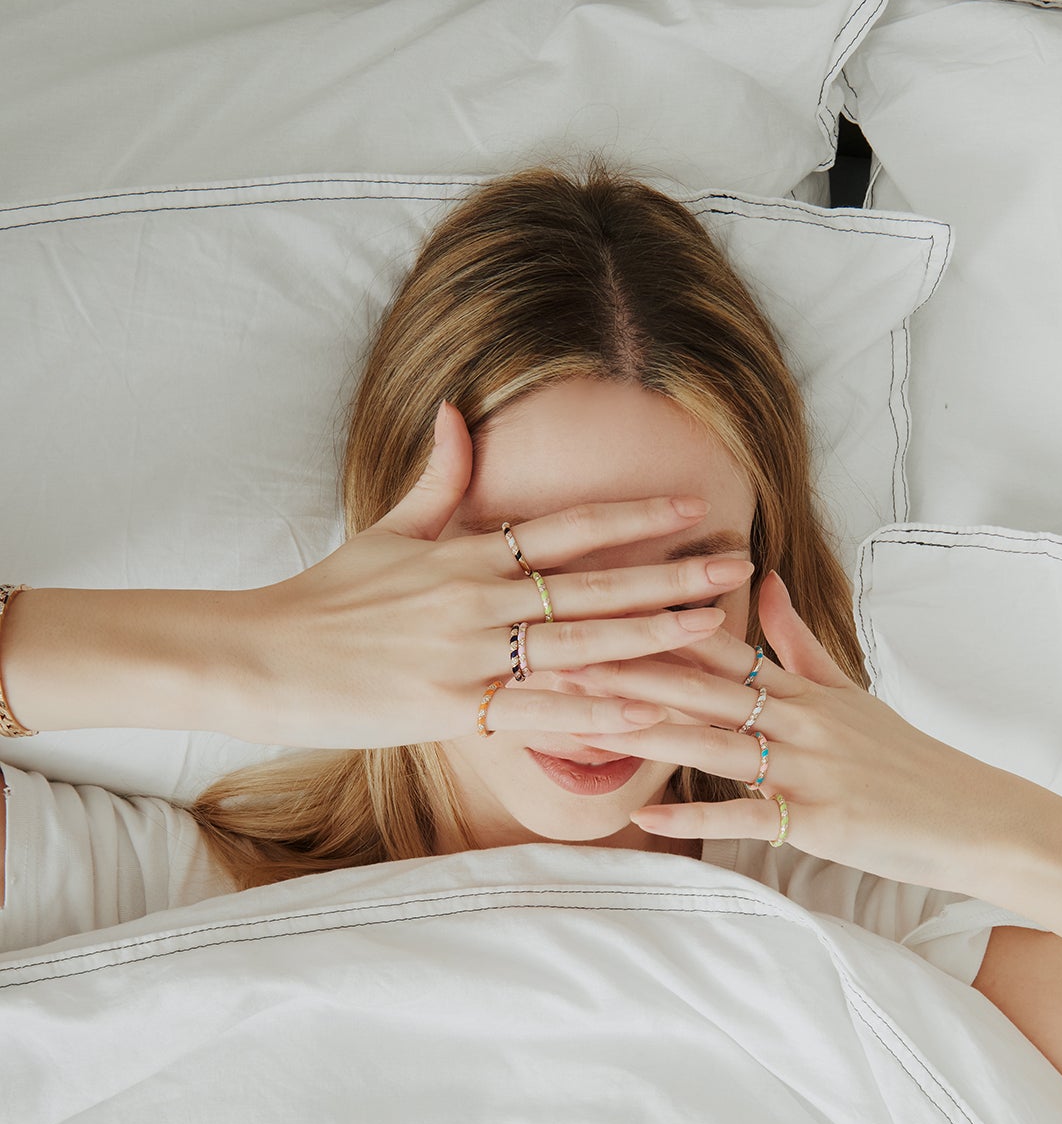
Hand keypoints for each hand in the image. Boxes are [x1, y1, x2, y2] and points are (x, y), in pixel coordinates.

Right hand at [239, 401, 749, 747]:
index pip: (569, 529)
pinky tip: (646, 710)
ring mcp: (467, 654)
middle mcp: (476, 598)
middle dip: (671, 576)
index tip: (695, 508)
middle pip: (593, 584)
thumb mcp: (385, 530)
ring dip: (652, 637)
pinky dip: (594, 712)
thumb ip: (437, 480)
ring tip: (714, 629)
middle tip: (736, 566)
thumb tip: (454, 411)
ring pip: (578, 644)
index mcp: (466, 554)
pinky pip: (538, 712)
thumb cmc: (325, 597)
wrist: (263, 655)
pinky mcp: (451, 708)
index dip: (636, 517)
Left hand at [566, 569, 1018, 890]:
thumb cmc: (908, 761)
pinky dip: (696, 817)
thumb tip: (766, 581)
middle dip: (626, 672)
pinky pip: (749, 817)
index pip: (717, 647)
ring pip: (716, 743)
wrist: (976, 816)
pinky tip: (645, 816)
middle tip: (556, 658)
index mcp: (802, 689)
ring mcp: (810, 769)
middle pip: (701, 688)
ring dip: (647, 731)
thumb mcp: (852, 692)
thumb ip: (798, 642)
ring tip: (585, 721)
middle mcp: (801, 720)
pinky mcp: (820, 820)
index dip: (653, 627)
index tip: (595, 610)